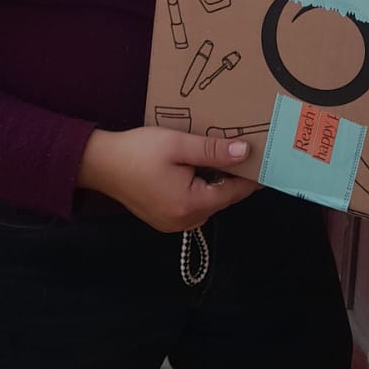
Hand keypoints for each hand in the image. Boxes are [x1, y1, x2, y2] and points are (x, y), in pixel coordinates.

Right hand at [76, 126, 258, 231]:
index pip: (233, 193)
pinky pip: (193, 205)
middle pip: (222, 199)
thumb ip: (212, 150)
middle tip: (249, 154)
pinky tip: (201, 168)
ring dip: (218, 183)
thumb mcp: (178, 145)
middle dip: (236, 178)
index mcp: (190, 205)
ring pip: (208, 202)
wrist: (98, 163)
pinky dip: (202, 189)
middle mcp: (184, 221)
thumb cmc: (137, 151)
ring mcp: (172, 223)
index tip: (269, 163)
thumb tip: (245, 154)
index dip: (252, 177)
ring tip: (227, 157)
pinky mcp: (163, 218)